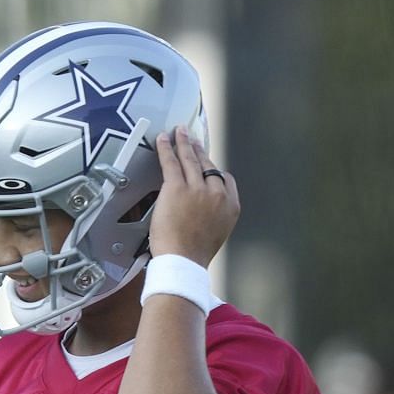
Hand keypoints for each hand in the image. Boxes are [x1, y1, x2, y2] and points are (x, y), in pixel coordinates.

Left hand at [147, 127, 239, 266]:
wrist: (183, 262)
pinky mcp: (177, 188)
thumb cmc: (193, 255)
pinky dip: (167, 148)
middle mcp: (217, 194)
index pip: (224, 179)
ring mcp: (197, 189)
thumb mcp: (215, 234)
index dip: (213, 169)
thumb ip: (214, 216)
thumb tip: (204, 210)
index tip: (206, 162)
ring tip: (180, 132)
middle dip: (199, 151)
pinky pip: (172, 162)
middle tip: (193, 140)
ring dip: (184, 142)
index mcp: (230, 206)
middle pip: (207, 165)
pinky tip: (164, 139)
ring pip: (190, 159)